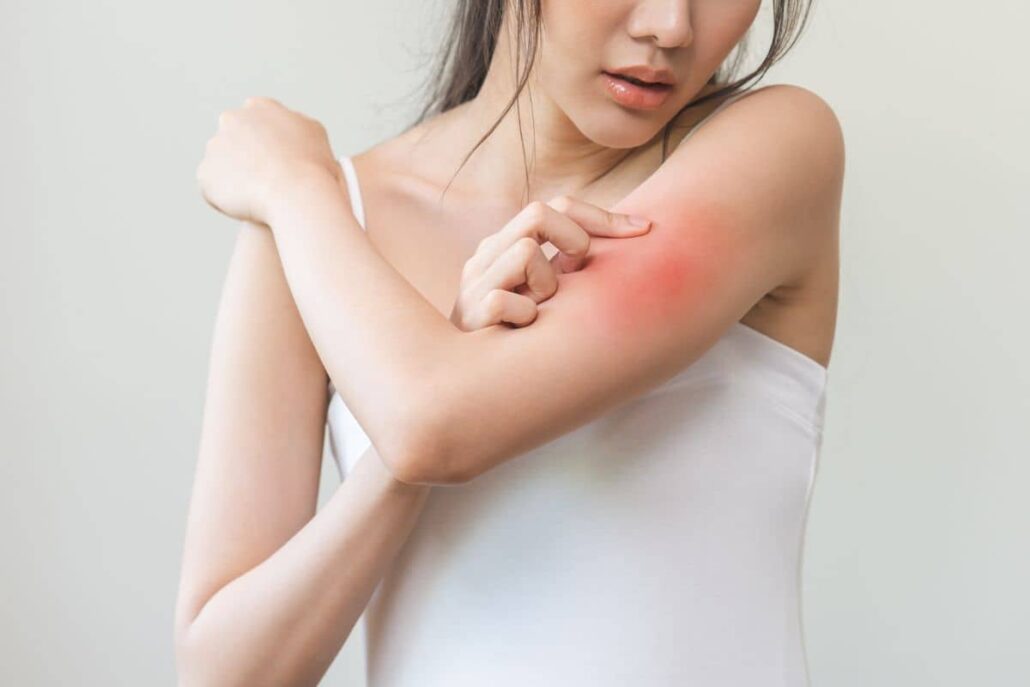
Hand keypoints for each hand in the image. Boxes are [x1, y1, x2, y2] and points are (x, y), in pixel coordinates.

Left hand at [195, 96, 342, 224]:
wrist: (294, 192)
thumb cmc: (313, 166)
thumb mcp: (316, 135)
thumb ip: (298, 127)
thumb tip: (292, 129)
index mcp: (260, 107)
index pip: (258, 123)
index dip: (269, 145)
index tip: (279, 161)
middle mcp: (232, 120)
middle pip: (236, 141)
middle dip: (247, 158)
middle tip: (268, 180)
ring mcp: (215, 146)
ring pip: (224, 165)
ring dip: (236, 178)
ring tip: (259, 197)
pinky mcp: (205, 174)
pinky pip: (214, 189)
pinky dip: (227, 198)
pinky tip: (247, 207)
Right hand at [448, 195, 651, 329]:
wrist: (475, 383)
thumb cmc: (526, 337)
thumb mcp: (549, 294)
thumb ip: (572, 266)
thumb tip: (631, 241)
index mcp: (508, 243)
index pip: (557, 206)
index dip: (603, 216)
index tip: (643, 230)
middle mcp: (488, 254)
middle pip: (539, 213)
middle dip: (574, 241)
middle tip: (578, 277)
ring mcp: (475, 281)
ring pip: (526, 252)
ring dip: (546, 286)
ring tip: (541, 314)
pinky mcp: (470, 311)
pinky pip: (506, 298)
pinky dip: (524, 315)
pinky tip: (524, 333)